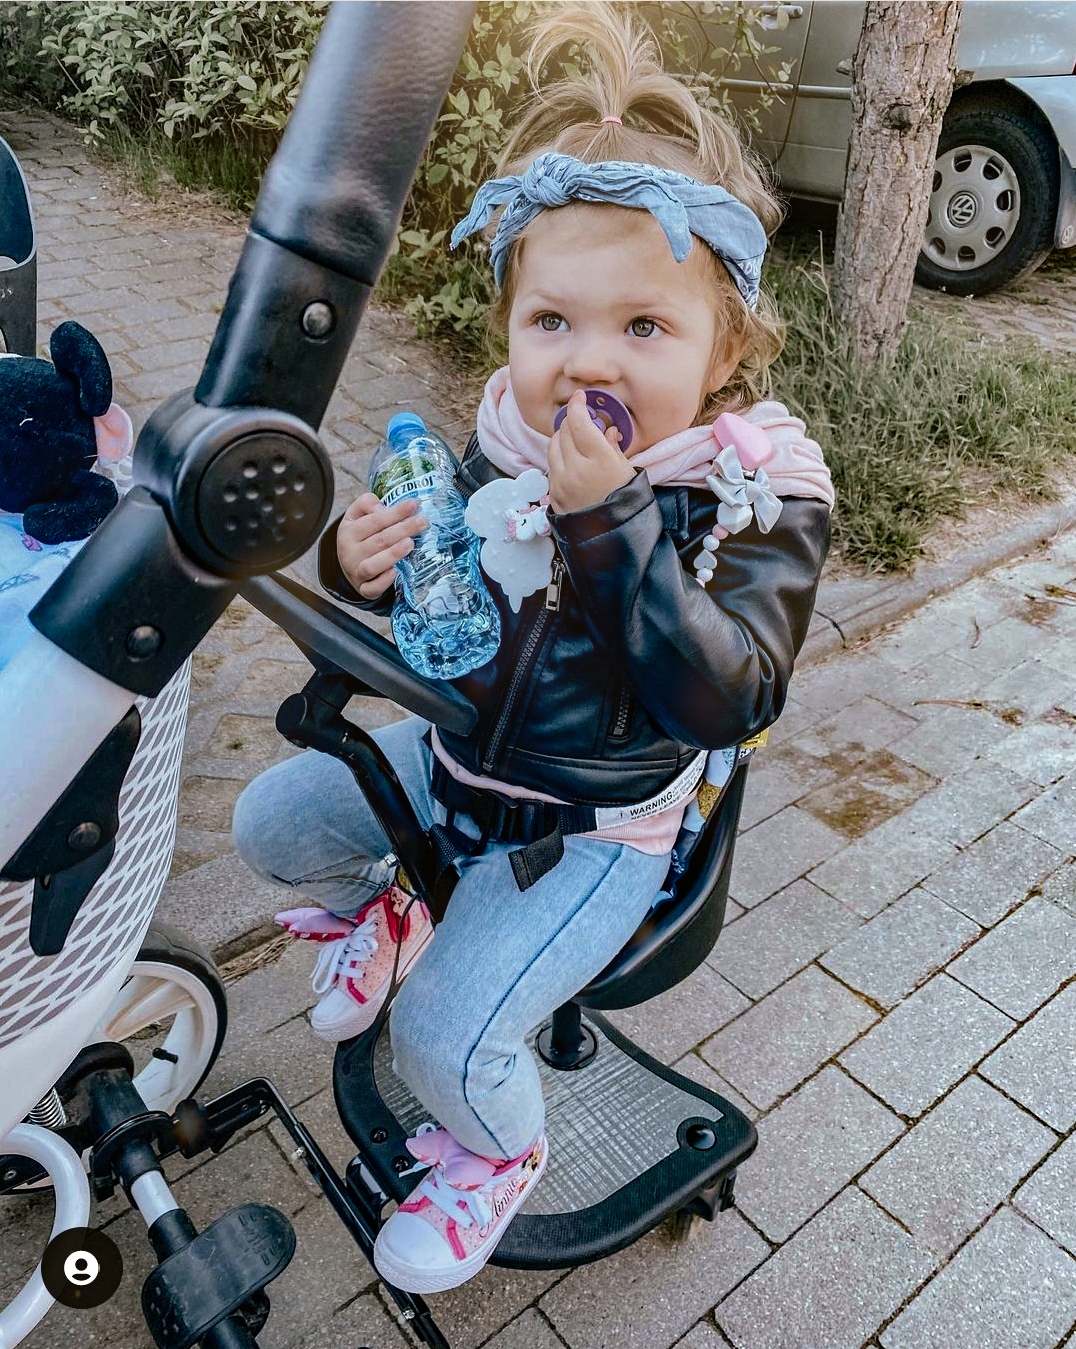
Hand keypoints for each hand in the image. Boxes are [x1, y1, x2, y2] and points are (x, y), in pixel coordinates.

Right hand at [336, 492, 427, 599]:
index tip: (414, 504)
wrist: (350, 565)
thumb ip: (366, 504)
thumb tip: (381, 507)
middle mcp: (350, 553)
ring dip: (392, 554)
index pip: (374, 520)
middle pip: (378, 541)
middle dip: (402, 529)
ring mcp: (356, 573)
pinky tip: (395, 572)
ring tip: (410, 543)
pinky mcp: (364, 590)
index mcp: (348, 532)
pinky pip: (371, 588)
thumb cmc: (361, 537)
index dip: (395, 512)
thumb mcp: (356, 515)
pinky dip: (383, 582)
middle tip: (422, 522)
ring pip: (372, 566)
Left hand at [547, 391, 634, 514]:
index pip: (579, 423)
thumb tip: (606, 430)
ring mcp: (562, 482)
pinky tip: (571, 461)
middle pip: (564, 431)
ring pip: (552, 446)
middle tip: (581, 420)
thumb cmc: (625, 500)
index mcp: (600, 460)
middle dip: (571, 421)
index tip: (579, 397)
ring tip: (574, 440)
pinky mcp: (553, 494)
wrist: (614, 536)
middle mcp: (577, 469)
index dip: (577, 406)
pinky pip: (551, 466)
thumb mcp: (626, 470)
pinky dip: (558, 458)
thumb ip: (612, 447)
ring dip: (562, 437)